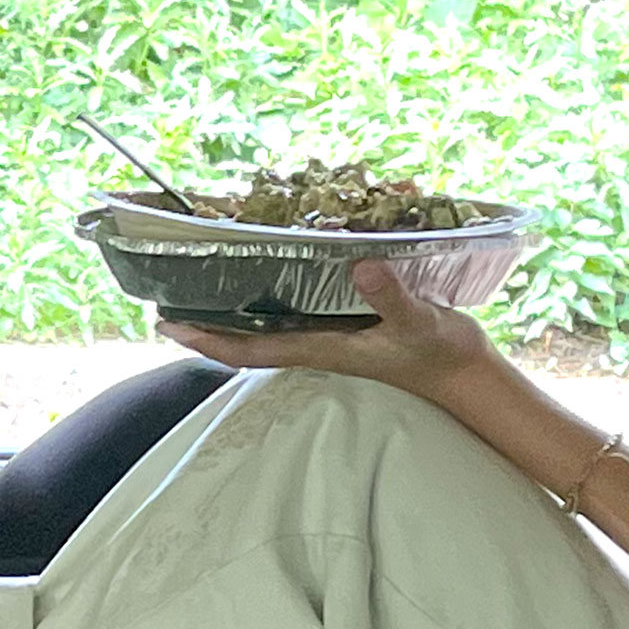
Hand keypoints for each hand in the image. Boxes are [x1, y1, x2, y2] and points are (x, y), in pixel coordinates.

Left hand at [157, 258, 494, 398]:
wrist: (461, 369)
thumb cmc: (437, 353)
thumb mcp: (419, 322)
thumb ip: (392, 296)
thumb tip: (360, 264)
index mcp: (320, 347)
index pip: (249, 349)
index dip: (206, 340)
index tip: (167, 325)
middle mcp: (314, 340)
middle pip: (245, 334)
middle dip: (206, 316)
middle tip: (168, 287)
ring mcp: (326, 330)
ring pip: (268, 317)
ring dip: (234, 298)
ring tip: (201, 267)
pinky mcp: (343, 318)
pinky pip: (297, 301)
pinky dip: (276, 282)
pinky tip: (267, 258)